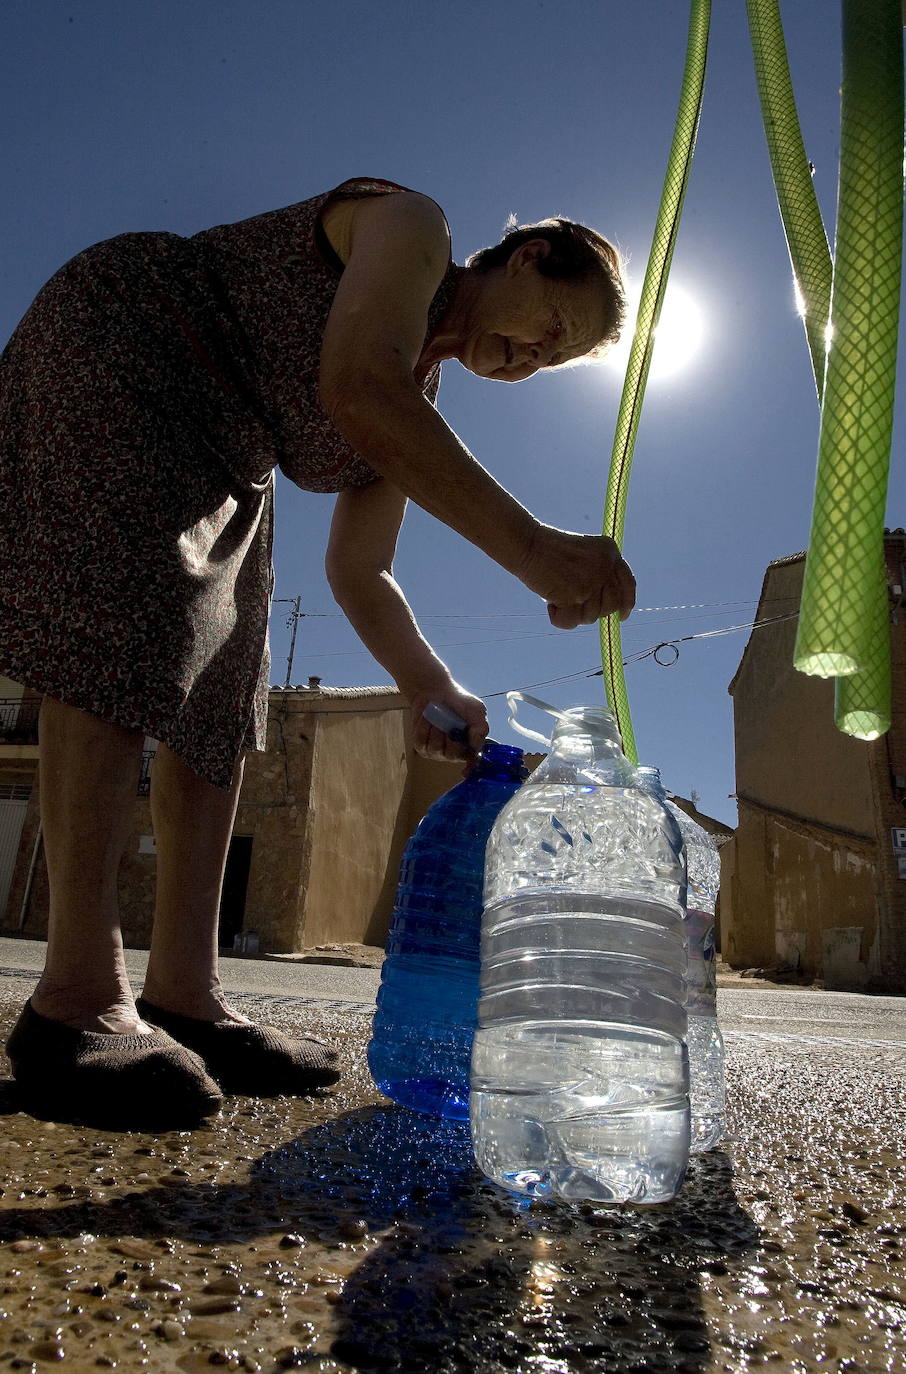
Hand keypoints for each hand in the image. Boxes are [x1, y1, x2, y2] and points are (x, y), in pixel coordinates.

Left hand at [409, 680, 487, 761]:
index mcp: (469, 746)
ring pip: (435, 748)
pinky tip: (428, 719)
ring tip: (439, 717)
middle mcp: (453, 753)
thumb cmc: (458, 702)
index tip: (466, 769)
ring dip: (437, 730)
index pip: (472, 763)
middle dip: (451, 737)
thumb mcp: (477, 711)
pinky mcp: (421, 746)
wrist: (435, 692)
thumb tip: (476, 747)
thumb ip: (481, 729)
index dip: (470, 767)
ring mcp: (436, 751)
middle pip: (452, 756)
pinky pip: (422, 741)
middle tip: (452, 722)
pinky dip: (424, 728)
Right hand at [519, 524, 635, 628]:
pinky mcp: (579, 594)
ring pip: (592, 616)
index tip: (622, 617)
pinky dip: (559, 618)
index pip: (628, 584)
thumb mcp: (583, 556)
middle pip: (611, 605)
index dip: (626, 604)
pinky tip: (550, 604)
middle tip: (573, 605)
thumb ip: (598, 575)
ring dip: (572, 614)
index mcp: (610, 552)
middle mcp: (607, 565)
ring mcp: (594, 580)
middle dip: (593, 611)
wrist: (528, 544)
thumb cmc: (547, 551)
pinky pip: (572, 621)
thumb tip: (604, 609)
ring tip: (555, 598)